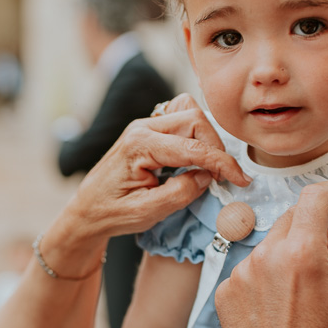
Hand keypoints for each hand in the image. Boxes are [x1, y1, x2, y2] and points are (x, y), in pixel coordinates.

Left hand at [66, 94, 249, 241]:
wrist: (86, 211)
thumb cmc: (111, 213)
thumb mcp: (147, 212)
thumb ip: (180, 193)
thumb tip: (206, 177)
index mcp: (139, 145)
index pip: (192, 147)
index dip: (222, 163)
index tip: (240, 180)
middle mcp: (142, 128)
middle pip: (195, 120)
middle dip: (215, 148)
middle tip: (222, 177)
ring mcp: (144, 126)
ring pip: (190, 114)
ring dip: (206, 139)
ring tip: (209, 167)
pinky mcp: (148, 130)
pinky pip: (180, 119)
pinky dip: (195, 135)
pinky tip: (195, 158)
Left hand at [215, 181, 327, 327]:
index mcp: (302, 254)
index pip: (313, 198)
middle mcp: (265, 257)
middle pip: (291, 220)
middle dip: (311, 230)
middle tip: (326, 263)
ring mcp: (240, 274)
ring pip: (269, 246)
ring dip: (287, 256)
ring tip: (301, 296)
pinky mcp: (225, 292)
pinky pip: (250, 270)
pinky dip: (266, 277)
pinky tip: (278, 307)